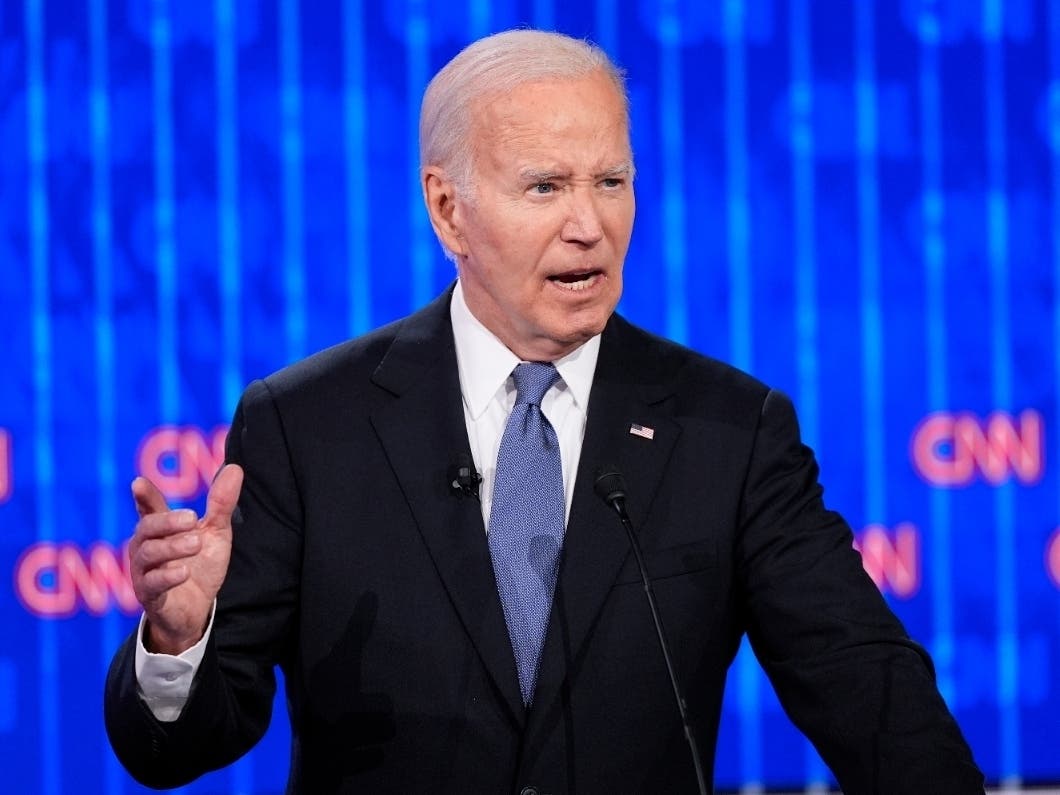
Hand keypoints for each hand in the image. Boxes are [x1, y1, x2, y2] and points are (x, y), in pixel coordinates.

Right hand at [128, 464, 243, 654]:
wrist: (197, 610)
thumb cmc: (200, 566)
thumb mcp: (215, 532)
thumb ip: (221, 503)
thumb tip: (235, 468)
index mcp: (160, 529)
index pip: (148, 507)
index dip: (144, 496)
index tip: (138, 483)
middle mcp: (146, 546)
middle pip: (147, 527)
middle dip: (167, 521)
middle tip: (192, 518)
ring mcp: (144, 571)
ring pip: (148, 553)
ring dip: (172, 547)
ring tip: (196, 543)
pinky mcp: (149, 594)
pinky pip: (151, 583)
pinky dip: (167, 576)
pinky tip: (183, 571)